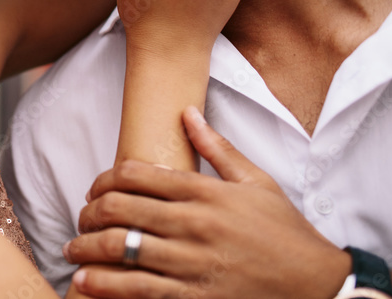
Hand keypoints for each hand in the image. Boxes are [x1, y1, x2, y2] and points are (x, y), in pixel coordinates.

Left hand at [64, 107, 350, 298]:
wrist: (318, 286)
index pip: (135, 175)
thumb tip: (186, 111)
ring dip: (87, 249)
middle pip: (120, 209)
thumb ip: (217, 147)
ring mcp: (192, 263)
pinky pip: (138, 290)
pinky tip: (86, 282)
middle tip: (80, 220)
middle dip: (89, 213)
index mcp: (205, 192)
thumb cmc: (285, 233)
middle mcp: (194, 224)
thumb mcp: (257, 182)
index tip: (94, 189)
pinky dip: (105, 286)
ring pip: (121, 249)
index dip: (103, 180)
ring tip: (73, 251)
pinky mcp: (194, 298)